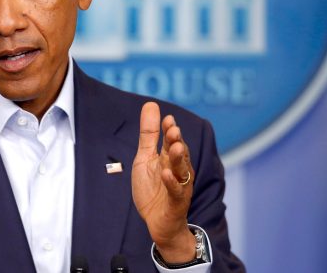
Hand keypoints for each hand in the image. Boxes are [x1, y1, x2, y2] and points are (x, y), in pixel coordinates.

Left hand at [131, 102, 195, 263]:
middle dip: (176, 141)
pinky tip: (166, 174)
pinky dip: (171, 183)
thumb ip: (149, 135)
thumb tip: (151, 104)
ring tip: (176, 147)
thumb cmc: (153, 188)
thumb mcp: (145, 158)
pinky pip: (175, 192)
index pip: (172, 141)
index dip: (170, 131)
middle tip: (173, 129)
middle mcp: (178, 170)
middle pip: (179, 153)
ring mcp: (179, 186)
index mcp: (170, 159)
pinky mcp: (176, 202)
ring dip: (179, 159)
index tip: (167, 119)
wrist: (159, 222)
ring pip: (181, 171)